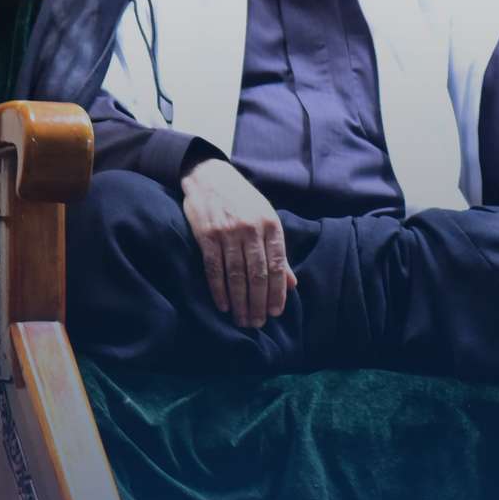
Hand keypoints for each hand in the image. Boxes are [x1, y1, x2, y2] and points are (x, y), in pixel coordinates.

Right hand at [179, 158, 297, 328]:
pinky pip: (214, 268)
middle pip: (257, 274)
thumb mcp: (266, 218)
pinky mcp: (206, 235)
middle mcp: (251, 229)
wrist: (210, 176)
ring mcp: (228, 232)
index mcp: (271, 225)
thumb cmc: (242, 200)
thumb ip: (278, 251)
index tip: (276, 312)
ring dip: (240, 301)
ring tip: (242, 320)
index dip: (277, 292)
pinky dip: (219, 290)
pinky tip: (223, 305)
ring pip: (236, 275)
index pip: (277, 265)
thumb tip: (292, 284)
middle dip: (258, 302)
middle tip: (257, 323)